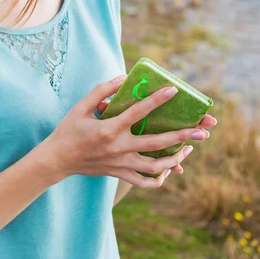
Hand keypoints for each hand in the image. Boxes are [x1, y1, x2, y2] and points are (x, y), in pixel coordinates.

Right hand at [48, 77, 213, 188]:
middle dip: (181, 136)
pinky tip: (169, 170)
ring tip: (189, 149)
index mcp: (109, 129)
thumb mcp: (81, 106)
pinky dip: (159, 178)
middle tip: (202, 130)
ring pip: (155, 167)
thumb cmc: (69, 129)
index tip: (174, 90)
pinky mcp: (119, 174)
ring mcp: (120, 164)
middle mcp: (118, 148)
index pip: (138, 113)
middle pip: (156, 143)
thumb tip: (122, 79)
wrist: (57, 160)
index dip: (157, 100)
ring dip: (175, 159)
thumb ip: (101, 92)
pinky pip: (144, 182)